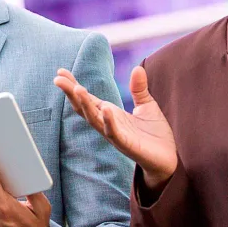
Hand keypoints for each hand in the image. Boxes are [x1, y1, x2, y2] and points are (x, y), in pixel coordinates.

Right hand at [54, 66, 176, 190]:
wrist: (169, 159)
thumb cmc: (154, 134)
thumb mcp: (147, 106)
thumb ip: (138, 89)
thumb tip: (136, 68)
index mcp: (110, 114)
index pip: (87, 98)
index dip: (73, 85)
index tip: (60, 72)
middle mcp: (107, 124)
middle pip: (84, 108)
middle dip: (71, 94)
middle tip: (57, 79)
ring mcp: (115, 135)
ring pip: (95, 120)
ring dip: (85, 105)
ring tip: (77, 89)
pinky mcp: (127, 145)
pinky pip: (114, 133)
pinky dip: (109, 121)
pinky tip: (106, 108)